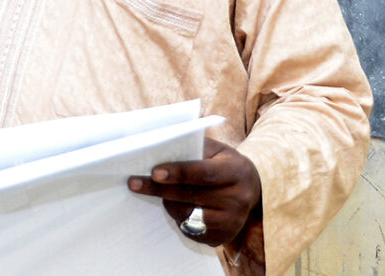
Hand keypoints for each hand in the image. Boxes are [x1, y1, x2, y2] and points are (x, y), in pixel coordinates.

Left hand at [127, 138, 261, 246]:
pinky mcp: (220, 238)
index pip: (204, 173)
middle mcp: (238, 200)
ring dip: (167, 202)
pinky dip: (177, 217)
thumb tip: (159, 146)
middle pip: (191, 195)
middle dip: (159, 189)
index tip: (154, 171)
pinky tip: (173, 205)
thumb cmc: (225, 165)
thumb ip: (194, 147)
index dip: (178, 172)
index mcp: (238, 172)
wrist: (250, 193)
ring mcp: (230, 223)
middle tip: (134, 182)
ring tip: (157, 191)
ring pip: (187, 215)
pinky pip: (189, 230)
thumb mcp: (218, 151)